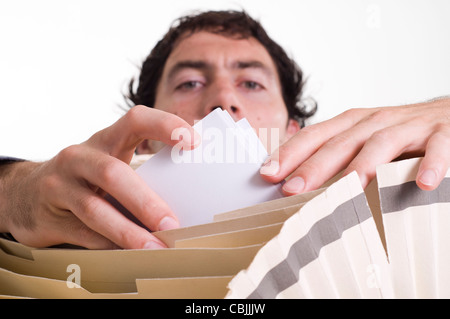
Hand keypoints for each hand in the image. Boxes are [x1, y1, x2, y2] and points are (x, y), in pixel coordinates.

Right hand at [0, 105, 199, 248]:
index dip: (164, 125)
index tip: (193, 142)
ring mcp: (59, 186)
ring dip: (129, 231)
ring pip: (95, 209)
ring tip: (155, 247)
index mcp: (104, 140)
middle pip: (113, 174)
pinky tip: (130, 254)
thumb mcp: (107, 165)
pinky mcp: (48, 216)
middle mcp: (79, 157)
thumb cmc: (83, 179)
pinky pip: (83, 234)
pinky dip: (110, 245)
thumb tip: (185, 201)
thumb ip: (138, 175)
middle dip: (145, 201)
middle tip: (172, 223)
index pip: (135, 121)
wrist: (24, 194)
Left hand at [260, 98, 449, 193]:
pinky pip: (438, 147)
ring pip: (382, 143)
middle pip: (341, 142)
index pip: (315, 136)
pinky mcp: (444, 133)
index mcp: (354, 123)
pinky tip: (423, 184)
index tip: (268, 173)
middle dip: (315, 165)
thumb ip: (339, 156)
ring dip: (364, 164)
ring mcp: (410, 126)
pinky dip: (432, 163)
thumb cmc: (401, 133)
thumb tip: (298, 182)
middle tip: (292, 188)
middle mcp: (376, 121)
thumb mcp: (365, 138)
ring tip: (348, 186)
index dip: (290, 153)